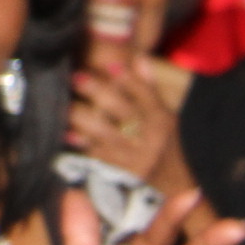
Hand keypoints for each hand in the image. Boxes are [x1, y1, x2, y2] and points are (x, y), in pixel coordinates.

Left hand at [68, 62, 178, 182]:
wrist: (179, 186)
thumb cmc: (168, 144)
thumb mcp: (166, 116)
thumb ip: (149, 89)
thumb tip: (139, 58)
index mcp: (162, 118)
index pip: (145, 94)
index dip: (128, 79)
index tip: (109, 64)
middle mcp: (150, 136)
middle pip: (122, 109)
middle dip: (98, 91)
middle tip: (76, 77)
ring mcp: (136, 156)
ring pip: (105, 131)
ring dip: (82, 116)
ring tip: (64, 104)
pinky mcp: (123, 173)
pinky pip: (99, 154)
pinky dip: (83, 143)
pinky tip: (68, 133)